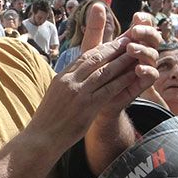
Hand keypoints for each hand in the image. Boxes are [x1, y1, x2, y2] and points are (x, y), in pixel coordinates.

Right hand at [32, 19, 158, 148]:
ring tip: (136, 52)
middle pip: (95, 58)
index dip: (102, 47)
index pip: (84, 55)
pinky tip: (134, 75)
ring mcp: (78, 92)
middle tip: (130, 39)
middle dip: (114, 47)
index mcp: (62, 77)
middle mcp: (69, 80)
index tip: (114, 41)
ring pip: (105, 71)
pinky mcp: (87, 106)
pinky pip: (109, 89)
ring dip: (122, 60)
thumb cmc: (48, 120)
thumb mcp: (54, 95)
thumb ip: (67, 84)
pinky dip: (123, 80)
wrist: (41, 138)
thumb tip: (76, 75)